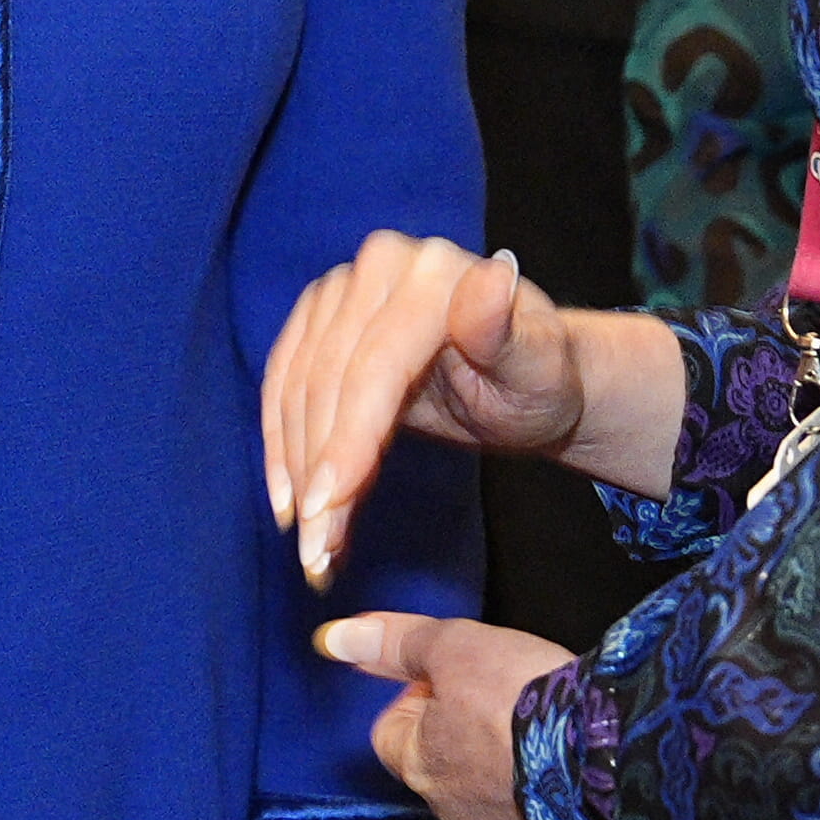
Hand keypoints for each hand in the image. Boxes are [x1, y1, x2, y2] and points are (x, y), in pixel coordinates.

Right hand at [264, 234, 582, 585]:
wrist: (520, 375)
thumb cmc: (537, 378)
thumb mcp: (539, 367)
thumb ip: (508, 332)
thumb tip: (491, 278)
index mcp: (431, 274)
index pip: (373, 367)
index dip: (345, 441)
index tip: (326, 510)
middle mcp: (378, 268)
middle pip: (327, 381)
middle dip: (316, 473)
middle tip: (314, 551)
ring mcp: (342, 290)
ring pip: (296, 388)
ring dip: (292, 471)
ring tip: (307, 543)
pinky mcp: (318, 318)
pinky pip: (283, 384)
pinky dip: (281, 446)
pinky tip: (288, 500)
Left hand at [317, 610, 570, 819]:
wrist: (611, 763)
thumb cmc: (524, 702)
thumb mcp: (457, 648)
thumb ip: (398, 643)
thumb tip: (336, 638)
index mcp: (420, 766)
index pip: (390, 733)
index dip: (417, 698)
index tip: (453, 677)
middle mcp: (453, 815)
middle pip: (439, 769)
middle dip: (462, 735)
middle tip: (504, 700)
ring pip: (488, 802)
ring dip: (505, 773)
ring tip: (544, 735)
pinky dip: (544, 804)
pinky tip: (570, 777)